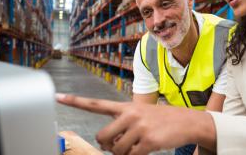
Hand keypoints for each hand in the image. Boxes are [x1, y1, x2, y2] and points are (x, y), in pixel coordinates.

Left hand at [56, 93, 215, 154]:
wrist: (188, 122)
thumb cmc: (162, 120)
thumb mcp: (141, 115)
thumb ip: (122, 124)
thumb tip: (108, 144)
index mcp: (126, 106)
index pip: (96, 103)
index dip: (75, 101)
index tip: (57, 97)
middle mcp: (130, 114)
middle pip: (102, 137)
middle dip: (107, 146)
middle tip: (117, 146)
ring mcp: (139, 127)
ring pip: (116, 150)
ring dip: (124, 154)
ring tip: (136, 146)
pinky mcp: (148, 141)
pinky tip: (145, 150)